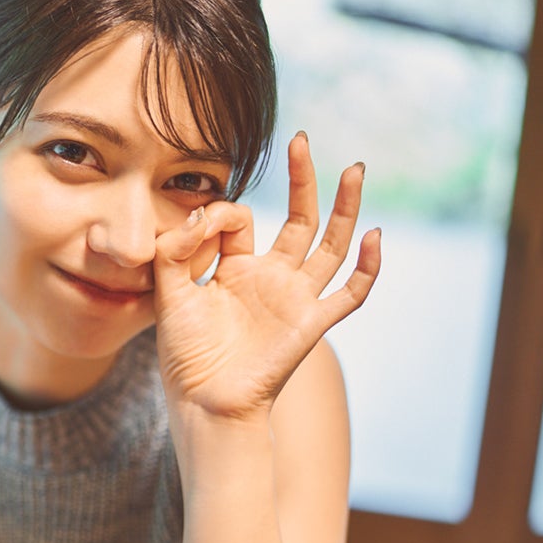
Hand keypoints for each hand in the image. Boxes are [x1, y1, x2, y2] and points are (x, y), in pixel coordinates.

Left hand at [151, 133, 380, 422]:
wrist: (204, 402)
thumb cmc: (184, 354)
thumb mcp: (168, 293)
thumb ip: (175, 249)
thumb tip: (204, 211)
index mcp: (236, 269)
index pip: (241, 221)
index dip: (220, 215)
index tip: (197, 230)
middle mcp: (271, 278)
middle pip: (298, 219)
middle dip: (303, 181)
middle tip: (302, 141)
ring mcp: (295, 298)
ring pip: (330, 245)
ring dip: (345, 208)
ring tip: (355, 170)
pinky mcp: (312, 323)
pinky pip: (350, 294)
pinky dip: (367, 268)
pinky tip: (374, 236)